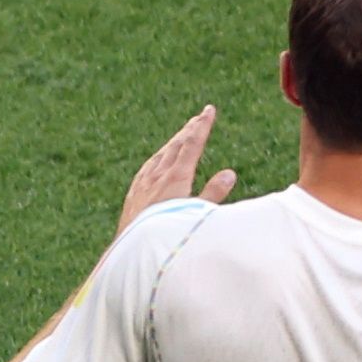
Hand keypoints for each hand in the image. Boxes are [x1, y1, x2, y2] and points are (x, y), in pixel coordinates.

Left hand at [117, 107, 238, 234]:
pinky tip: (155, 162)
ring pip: (160, 155)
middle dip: (189, 130)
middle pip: (175, 145)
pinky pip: (146, 168)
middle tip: (199, 117)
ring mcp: (143, 184)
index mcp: (176, 177)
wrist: (132, 251)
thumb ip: (213, 194)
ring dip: (173, 143)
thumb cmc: (168, 236)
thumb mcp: (196, 215)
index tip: (209, 110)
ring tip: (182, 135)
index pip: (192, 144)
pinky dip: (156, 159)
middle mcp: (157, 175)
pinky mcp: (133, 194)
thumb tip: (229, 173)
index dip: (202, 126)